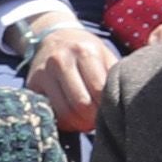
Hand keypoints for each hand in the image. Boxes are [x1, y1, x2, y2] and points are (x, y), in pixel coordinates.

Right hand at [10, 11, 115, 133]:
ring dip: (78, 124)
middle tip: (98, 123)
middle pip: (81, 103)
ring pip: (64, 112)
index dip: (106, 107)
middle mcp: (61, 61)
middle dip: (92, 119)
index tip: (110, 114)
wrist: (53, 37)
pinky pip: (49, 112)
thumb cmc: (85, 49)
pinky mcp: (32, 85)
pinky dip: (62, 121)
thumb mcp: (103, 53)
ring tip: (86, 123)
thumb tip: (129, 98)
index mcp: (84, 51)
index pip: (98, 89)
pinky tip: (71, 119)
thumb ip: (114, 73)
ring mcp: (43, 73)